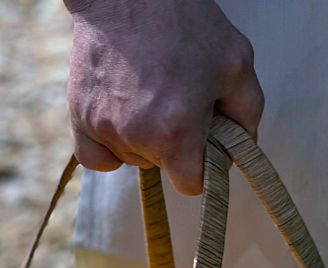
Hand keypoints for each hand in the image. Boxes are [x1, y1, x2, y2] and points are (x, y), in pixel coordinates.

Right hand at [65, 0, 263, 194]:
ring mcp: (105, 128)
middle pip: (160, 168)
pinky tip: (120, 121)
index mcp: (177, 132)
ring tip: (148, 95)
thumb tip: (242, 146)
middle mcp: (137, 138)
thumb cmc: (184, 23)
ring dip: (142, 140)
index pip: (191, 185)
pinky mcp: (80, 118)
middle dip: (172, 145)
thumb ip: (248, 113)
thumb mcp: (235, 62)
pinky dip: (109, 148)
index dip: (201, 167)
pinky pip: (96, 158)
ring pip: (130, 160)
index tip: (202, 144)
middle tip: (175, 101)